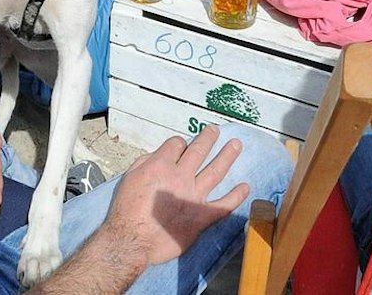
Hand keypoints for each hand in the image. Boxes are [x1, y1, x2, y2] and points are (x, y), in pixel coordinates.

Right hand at [100, 126, 250, 268]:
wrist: (133, 240)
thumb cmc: (126, 212)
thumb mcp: (128, 179)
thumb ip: (143, 164)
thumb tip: (156, 157)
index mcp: (161, 166)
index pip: (176, 145)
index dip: (179, 144)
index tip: (181, 147)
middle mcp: (180, 176)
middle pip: (198, 150)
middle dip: (208, 138)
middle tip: (215, 131)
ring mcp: (194, 195)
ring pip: (216, 170)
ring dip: (227, 156)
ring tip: (236, 145)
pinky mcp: (202, 215)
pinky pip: (224, 204)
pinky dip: (236, 195)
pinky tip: (245, 187)